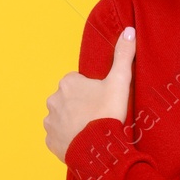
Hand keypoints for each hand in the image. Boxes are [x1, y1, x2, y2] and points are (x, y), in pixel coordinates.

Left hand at [45, 26, 134, 162]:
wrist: (98, 149)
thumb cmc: (108, 113)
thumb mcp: (120, 81)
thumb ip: (123, 55)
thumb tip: (129, 31)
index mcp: (68, 84)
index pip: (77, 82)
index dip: (92, 90)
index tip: (102, 99)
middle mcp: (53, 100)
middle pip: (68, 99)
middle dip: (80, 105)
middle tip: (98, 115)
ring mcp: (50, 121)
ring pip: (62, 117)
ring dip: (73, 121)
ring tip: (91, 129)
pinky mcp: (50, 140)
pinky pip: (59, 136)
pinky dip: (68, 138)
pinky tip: (83, 141)